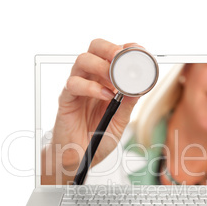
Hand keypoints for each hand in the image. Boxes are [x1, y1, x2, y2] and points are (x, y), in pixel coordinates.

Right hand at [42, 39, 142, 183]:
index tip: (137, 50)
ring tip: (113, 80)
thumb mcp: (120, 121)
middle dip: (109, 48)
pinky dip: (91, 87)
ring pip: (82, 61)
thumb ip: (128, 104)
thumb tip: (140, 86)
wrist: (80, 157)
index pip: (113, 54)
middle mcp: (91, 79)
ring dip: (100, 65)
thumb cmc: (99, 137)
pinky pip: (74, 84)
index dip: (125, 48)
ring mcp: (78, 88)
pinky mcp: (67, 99)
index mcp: (106, 81)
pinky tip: (105, 96)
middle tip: (121, 58)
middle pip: (95, 48)